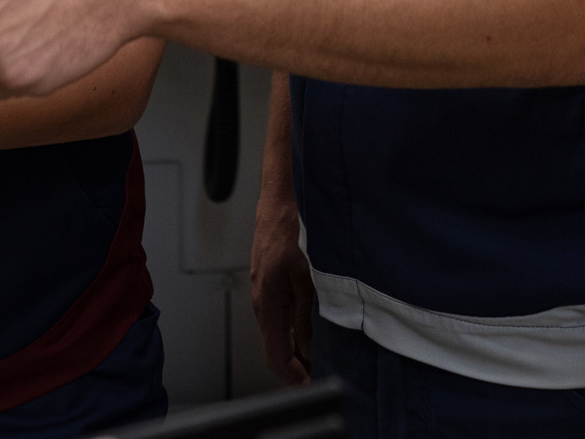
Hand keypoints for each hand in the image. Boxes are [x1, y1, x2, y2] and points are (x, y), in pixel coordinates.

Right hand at [250, 170, 313, 384]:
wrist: (281, 198)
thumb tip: (308, 347)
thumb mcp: (307, 275)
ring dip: (297, 347)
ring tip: (322, 354)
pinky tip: (313, 327)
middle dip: (297, 366)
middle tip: (321, 374)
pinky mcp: (270, 281)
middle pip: (276, 348)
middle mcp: (262, 301)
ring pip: (278, 332)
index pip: (275, 356)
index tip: (311, 386)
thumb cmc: (292, 229)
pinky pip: (280, 315)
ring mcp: (264, 291)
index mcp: (267, 303)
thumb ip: (306, 314)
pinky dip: (294, 329)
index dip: (293, 376)